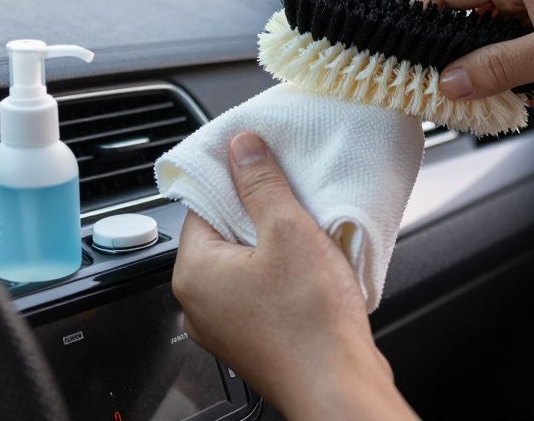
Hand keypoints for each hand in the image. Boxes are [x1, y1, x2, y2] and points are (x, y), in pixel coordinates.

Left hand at [172, 133, 416, 420]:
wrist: (338, 385)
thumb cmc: (310, 321)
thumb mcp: (288, 229)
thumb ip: (260, 183)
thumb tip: (241, 148)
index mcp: (194, 273)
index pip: (203, 205)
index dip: (237, 182)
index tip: (263, 167)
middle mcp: (199, 304)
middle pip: (224, 235)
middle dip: (259, 215)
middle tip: (294, 203)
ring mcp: (225, 328)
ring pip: (245, 266)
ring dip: (274, 248)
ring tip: (307, 238)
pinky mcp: (252, 342)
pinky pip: (260, 295)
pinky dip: (281, 278)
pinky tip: (311, 272)